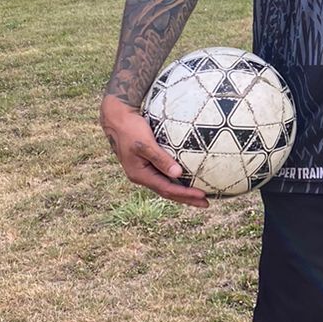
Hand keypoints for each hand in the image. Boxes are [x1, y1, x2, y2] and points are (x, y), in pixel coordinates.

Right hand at [99, 94, 209, 208]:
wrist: (116, 118)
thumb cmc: (130, 128)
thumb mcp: (145, 144)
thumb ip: (160, 159)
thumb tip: (178, 174)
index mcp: (140, 175)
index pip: (167, 189)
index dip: (185, 194)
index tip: (202, 195)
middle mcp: (141, 176)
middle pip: (167, 192)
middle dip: (187, 199)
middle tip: (206, 203)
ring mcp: (143, 171)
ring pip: (166, 185)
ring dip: (182, 191)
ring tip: (199, 195)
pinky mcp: (146, 163)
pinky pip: (164, 176)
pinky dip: (176, 180)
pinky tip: (187, 178)